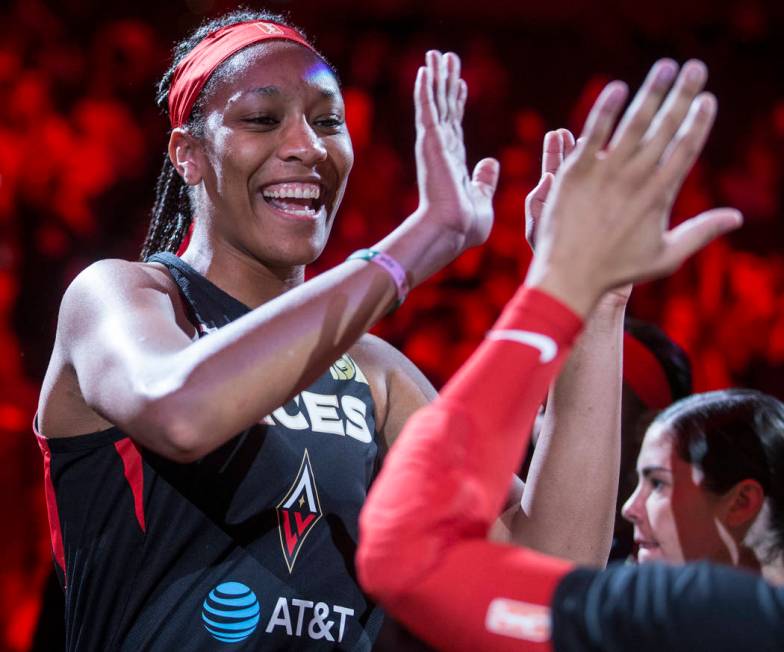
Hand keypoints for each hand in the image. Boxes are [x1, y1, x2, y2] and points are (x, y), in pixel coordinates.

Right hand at [413, 50, 499, 249]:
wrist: (452, 230)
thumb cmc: (466, 226)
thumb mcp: (482, 198)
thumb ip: (484, 179)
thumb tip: (490, 163)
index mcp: (453, 163)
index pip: (455, 126)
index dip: (457, 103)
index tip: (460, 84)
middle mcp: (442, 151)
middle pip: (444, 108)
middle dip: (445, 83)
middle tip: (446, 59)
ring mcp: (434, 146)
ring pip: (434, 103)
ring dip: (435, 78)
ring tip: (437, 55)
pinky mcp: (430, 143)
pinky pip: (427, 109)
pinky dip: (425, 89)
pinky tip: (425, 69)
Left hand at [527, 59, 741, 316]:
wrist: (568, 277)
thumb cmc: (616, 271)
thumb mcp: (665, 256)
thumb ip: (701, 232)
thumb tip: (736, 217)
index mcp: (659, 196)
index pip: (686, 149)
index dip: (698, 121)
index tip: (707, 99)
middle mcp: (636, 179)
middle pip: (665, 128)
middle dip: (683, 95)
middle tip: (696, 67)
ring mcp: (605, 173)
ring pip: (634, 124)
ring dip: (652, 92)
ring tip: (666, 67)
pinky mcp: (576, 172)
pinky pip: (593, 134)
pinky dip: (605, 110)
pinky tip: (618, 87)